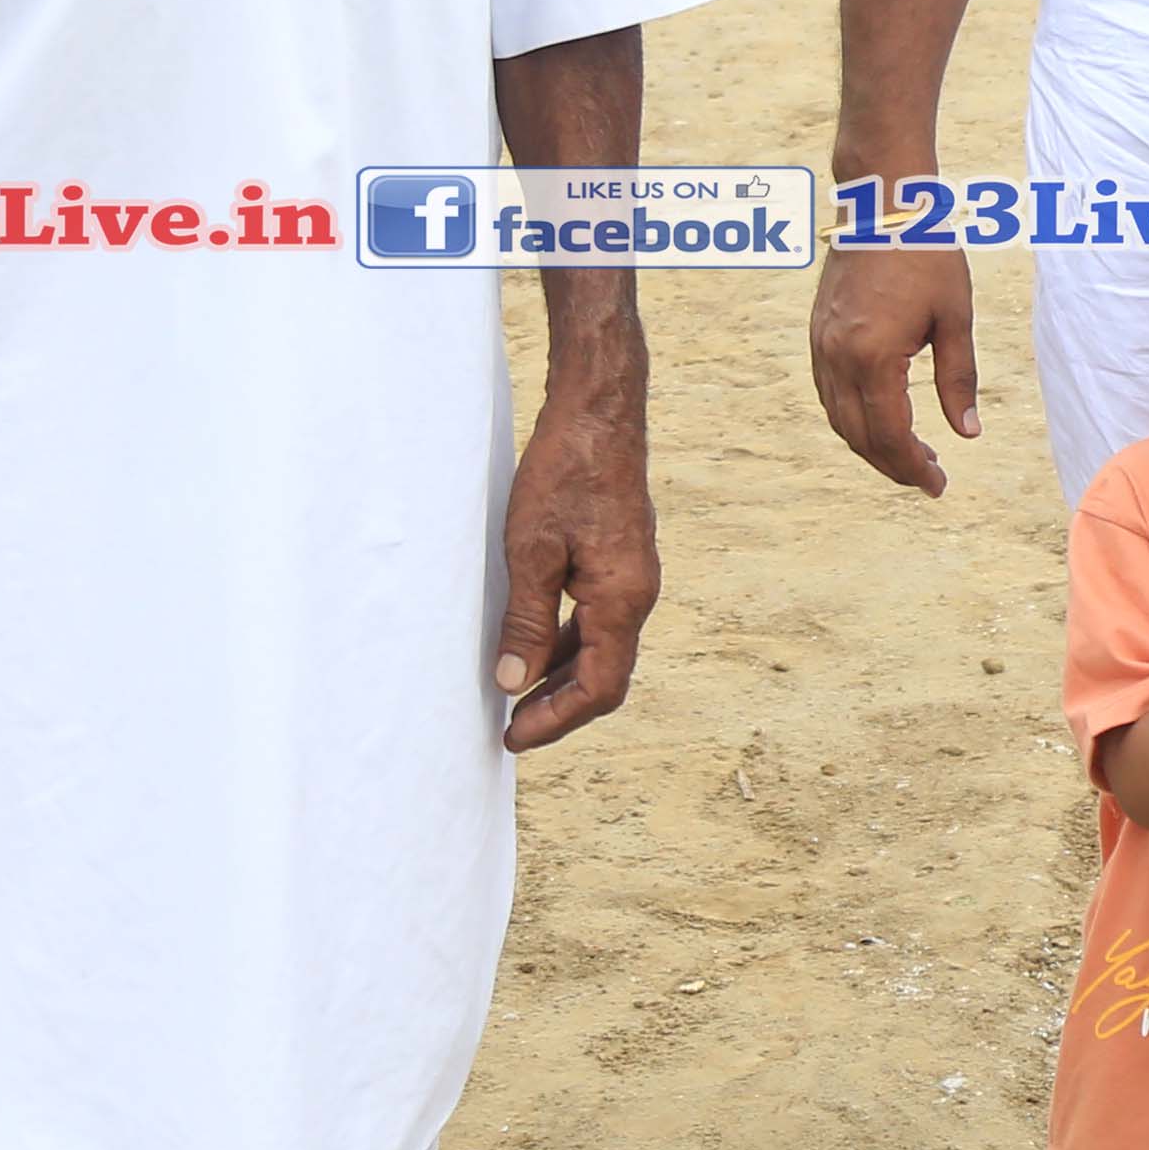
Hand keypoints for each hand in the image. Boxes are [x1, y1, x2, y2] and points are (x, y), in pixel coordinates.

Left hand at [494, 365, 663, 752]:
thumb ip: (525, 622)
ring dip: (561, 675)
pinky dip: (567, 640)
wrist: (599, 413)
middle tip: (511, 727)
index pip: (599, 687)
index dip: (555, 720)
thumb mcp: (531, 552)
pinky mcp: (621, 558)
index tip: (513, 737)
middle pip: (606, 675)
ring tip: (515, 692)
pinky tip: (532, 640)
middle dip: (559, 707)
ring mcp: (633, 575)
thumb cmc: (565, 474)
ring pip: (601, 646)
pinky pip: (598, 617)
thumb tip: (513, 684)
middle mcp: (637, 594)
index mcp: (622, 599)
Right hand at [807, 233, 976, 495]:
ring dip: (871, 445)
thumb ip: (959, 380)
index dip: (913, 468)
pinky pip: (828, 393)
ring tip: (910, 453)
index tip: (939, 486)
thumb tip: (968, 433)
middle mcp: (838, 358)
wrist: (882, 205)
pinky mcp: (817, 334)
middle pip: (859, 436)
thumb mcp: (955, 318)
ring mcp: (821, 346)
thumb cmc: (927, 255)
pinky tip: (881, 418)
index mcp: (874, 357)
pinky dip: (852, 418)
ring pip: (839, 419)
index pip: (889, 435)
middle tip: (929, 477)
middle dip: (893, 465)